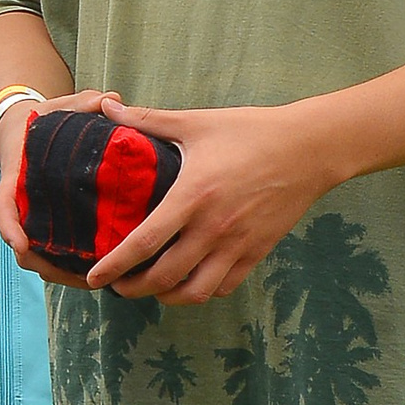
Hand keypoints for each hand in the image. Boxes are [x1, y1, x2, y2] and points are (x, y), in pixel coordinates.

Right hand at [0, 85, 114, 284]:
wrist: (26, 128)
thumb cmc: (44, 119)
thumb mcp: (60, 105)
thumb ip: (84, 101)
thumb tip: (112, 100)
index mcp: (15, 177)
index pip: (2, 206)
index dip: (9, 228)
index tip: (21, 246)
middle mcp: (19, 204)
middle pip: (21, 246)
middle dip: (47, 265)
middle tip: (81, 276)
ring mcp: (30, 218)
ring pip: (36, 258)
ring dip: (62, 274)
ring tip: (96, 281)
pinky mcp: (44, 225)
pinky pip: (51, 254)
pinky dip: (69, 268)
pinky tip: (99, 273)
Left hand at [81, 92, 338, 305]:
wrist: (309, 148)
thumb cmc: (251, 131)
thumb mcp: (197, 122)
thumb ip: (148, 119)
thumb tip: (106, 108)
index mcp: (192, 196)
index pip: (145, 242)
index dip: (115, 265)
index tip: (94, 278)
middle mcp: (213, 227)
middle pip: (165, 277)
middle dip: (133, 289)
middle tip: (116, 287)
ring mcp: (237, 244)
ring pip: (196, 291)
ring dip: (167, 297)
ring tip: (151, 290)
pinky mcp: (257, 251)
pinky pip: (225, 286)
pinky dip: (202, 291)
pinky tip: (188, 281)